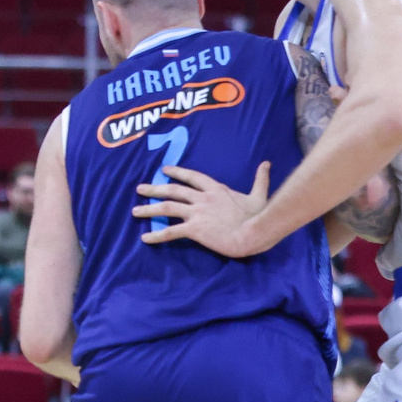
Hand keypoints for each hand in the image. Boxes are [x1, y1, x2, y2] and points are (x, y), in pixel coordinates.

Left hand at [133, 163, 273, 258]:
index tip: (164, 170)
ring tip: (135, 210)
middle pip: (173, 190)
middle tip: (140, 188)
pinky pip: (170, 232)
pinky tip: (145, 238)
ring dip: (149, 209)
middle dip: (155, 189)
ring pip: (167, 208)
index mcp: (216, 189)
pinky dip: (156, 235)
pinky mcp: (194, 229)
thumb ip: (260, 179)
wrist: (253, 232)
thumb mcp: (259, 194)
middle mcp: (202, 198)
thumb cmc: (257, 216)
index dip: (177, 172)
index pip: (192, 177)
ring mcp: (197, 213)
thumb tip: (266, 164)